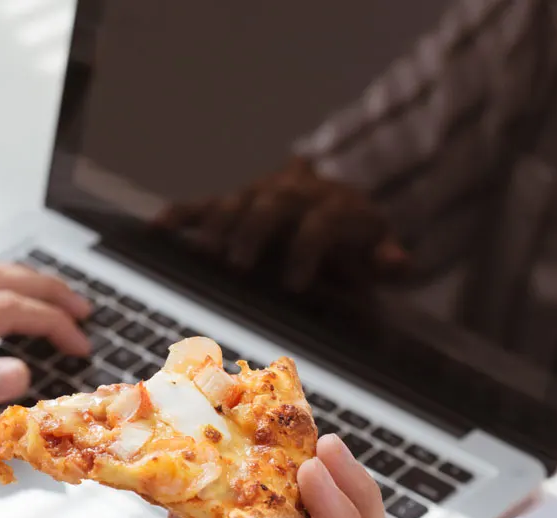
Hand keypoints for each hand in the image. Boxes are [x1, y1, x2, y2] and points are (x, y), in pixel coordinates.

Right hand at [156, 156, 407, 291]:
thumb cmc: (359, 243)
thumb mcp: (380, 250)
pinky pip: (205, 205)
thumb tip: (398, 262)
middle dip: (255, 232)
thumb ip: (388, 259)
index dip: (307, 250)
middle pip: (273, 205)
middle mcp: (297, 192)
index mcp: (336, 206)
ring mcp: (263, 194)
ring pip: (238, 202)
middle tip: (241, 266)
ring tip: (208, 256)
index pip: (320, 222)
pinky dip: (182, 215)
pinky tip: (158, 229)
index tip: (295, 285)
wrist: (342, 205)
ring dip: (221, 227)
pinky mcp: (237, 201)